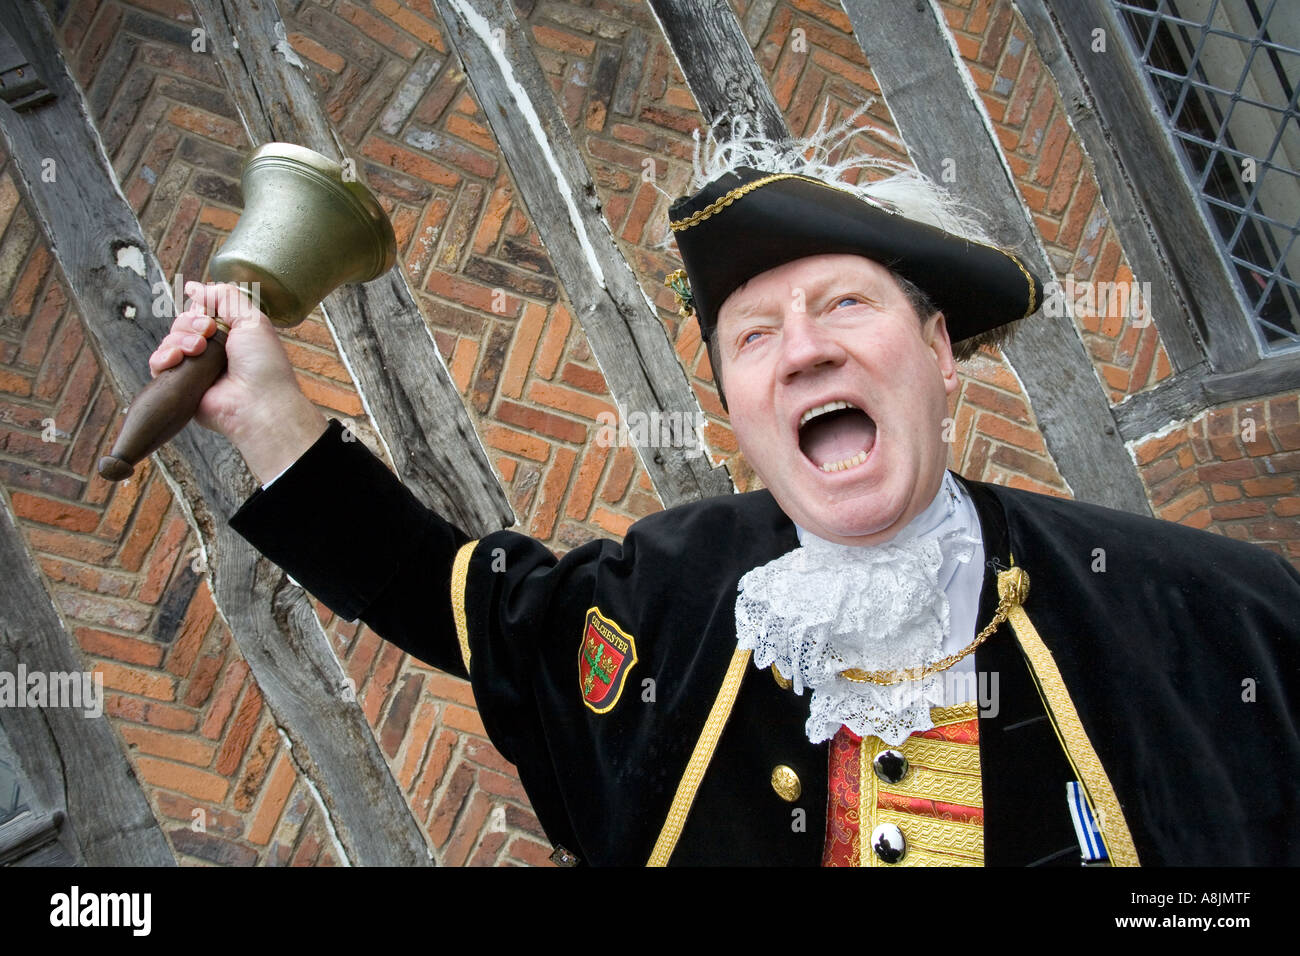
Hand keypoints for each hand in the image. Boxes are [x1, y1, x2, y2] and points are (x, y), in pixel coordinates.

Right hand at [148, 282, 326, 481]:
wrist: (258, 403)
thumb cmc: (264, 364)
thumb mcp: (252, 319)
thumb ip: (225, 297)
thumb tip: (194, 287)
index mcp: (229, 336)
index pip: (200, 313)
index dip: (200, 309)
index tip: (210, 315)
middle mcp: (211, 352)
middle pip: (182, 324)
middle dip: (190, 323)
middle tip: (207, 333)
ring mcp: (194, 369)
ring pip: (169, 342)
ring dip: (179, 339)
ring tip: (198, 349)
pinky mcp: (180, 387)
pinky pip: (158, 365)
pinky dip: (163, 357)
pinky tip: (176, 359)